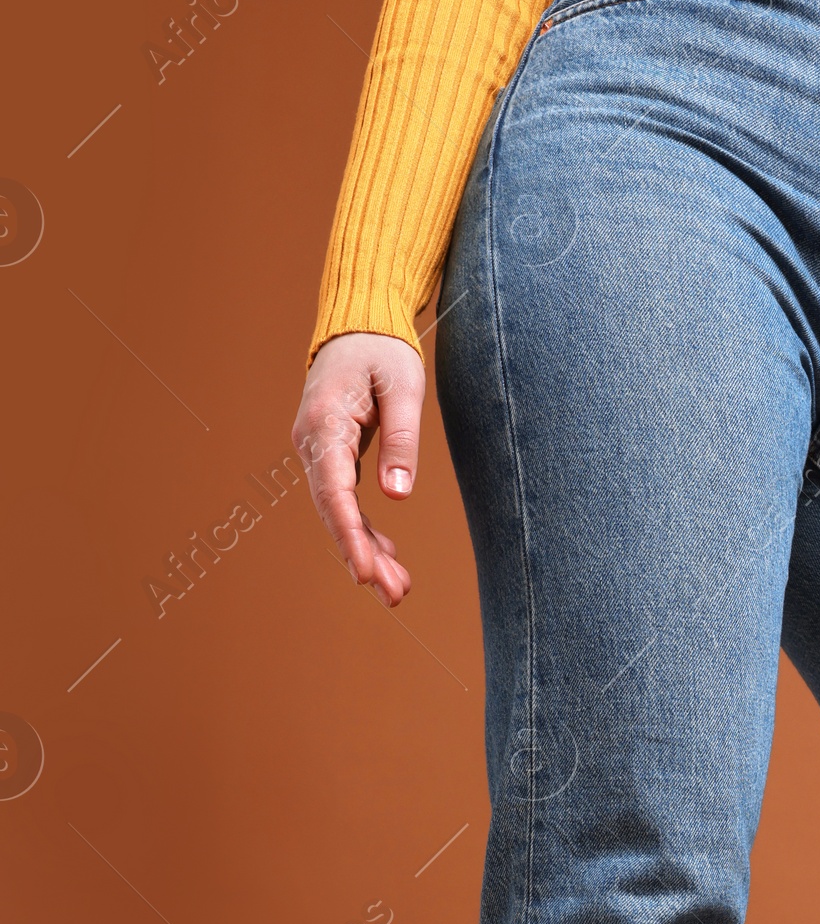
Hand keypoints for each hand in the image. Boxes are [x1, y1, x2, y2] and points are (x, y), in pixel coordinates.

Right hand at [293, 332, 424, 607]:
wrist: (358, 328)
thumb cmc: (382, 350)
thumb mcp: (404, 387)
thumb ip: (400, 440)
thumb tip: (398, 497)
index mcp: (325, 423)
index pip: (334, 490)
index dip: (349, 535)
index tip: (366, 572)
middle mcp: (312, 442)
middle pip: (334, 510)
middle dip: (362, 556)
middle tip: (395, 595)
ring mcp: (317, 451)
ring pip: (338, 512)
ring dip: (366, 550)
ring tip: (399, 589)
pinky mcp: (330, 456)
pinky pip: (344, 500)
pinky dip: (365, 530)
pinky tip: (389, 557)